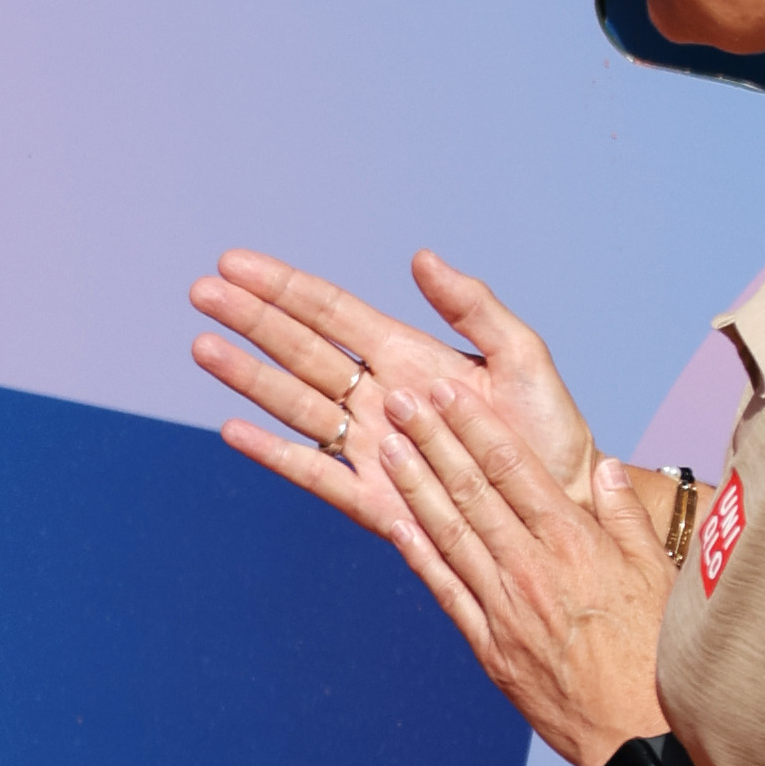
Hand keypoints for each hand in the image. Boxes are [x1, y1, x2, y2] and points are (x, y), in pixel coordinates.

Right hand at [189, 244, 602, 537]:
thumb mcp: (521, 355)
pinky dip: (275, 454)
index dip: (283, 287)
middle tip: (199, 292)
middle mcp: (378, 397)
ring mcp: (371, 447)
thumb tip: (420, 258)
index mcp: (408, 355)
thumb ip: (473, 306)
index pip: (331, 312)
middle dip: (249, 321)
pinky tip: (234, 431)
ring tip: (202, 348)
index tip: (235, 263)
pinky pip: (315, 473)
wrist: (565, 506)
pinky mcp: (375, 499)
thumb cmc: (548, 432)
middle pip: (299, 351)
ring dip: (247, 376)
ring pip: (295, 404)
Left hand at [363, 376, 673, 765]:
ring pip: (449, 533)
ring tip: (386, 446)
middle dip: (433, 441)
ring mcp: (503, 607)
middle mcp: (531, 568)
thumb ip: (626, 517)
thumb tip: (604, 470)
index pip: (515, 469)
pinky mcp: (488, 646)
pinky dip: (417, 555)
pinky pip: (445, 591)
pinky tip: (393, 523)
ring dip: (414, 486)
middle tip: (400, 400)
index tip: (447, 392)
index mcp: (575, 544)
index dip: (475, 425)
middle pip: (472, 491)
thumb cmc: (658, 653)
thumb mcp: (658, 574)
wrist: (636, 735)